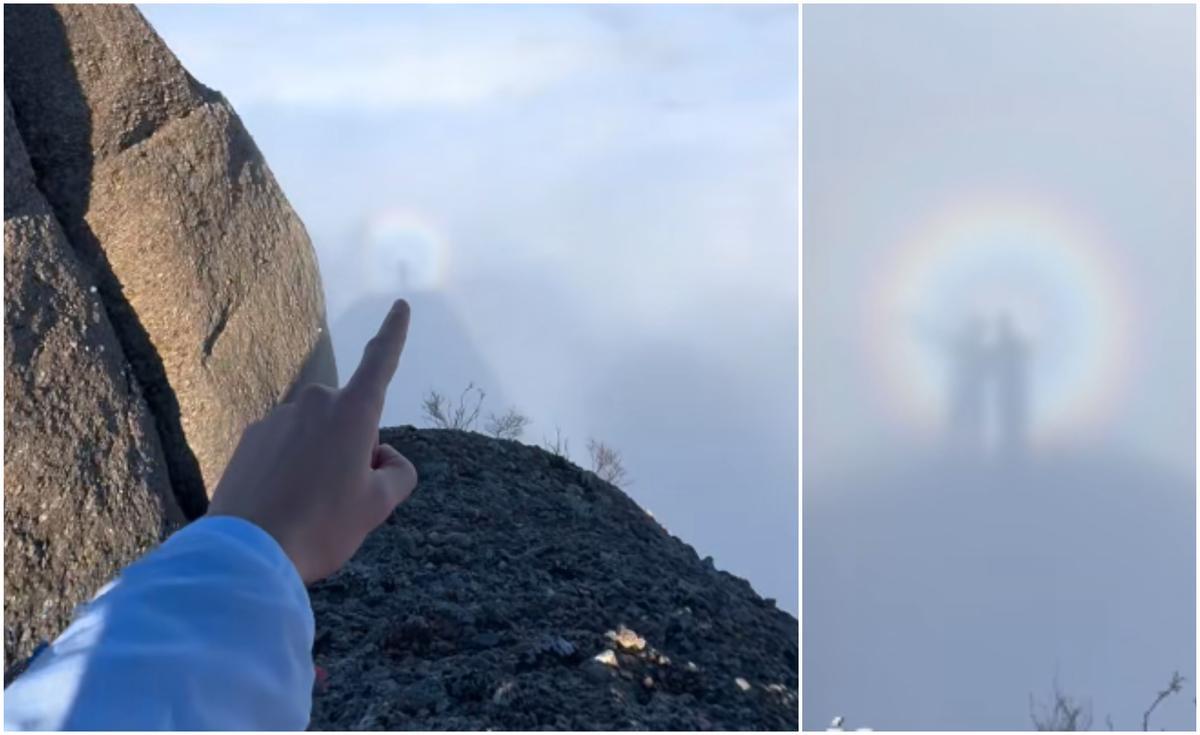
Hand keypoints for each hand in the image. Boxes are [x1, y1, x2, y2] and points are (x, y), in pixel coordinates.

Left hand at [207, 299, 417, 583]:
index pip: (380, 362)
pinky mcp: (250, 438)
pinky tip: (283, 505)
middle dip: (355, 445)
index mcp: (354, 412)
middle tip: (346, 496)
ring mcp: (277, 418)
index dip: (393, 333)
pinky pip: (285, 446)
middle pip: (349, 416)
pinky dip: (291, 469)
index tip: (400, 305)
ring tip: (310, 508)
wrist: (247, 552)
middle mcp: (315, 403)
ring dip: (321, 459)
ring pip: (316, 433)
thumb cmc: (323, 526)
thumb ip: (397, 473)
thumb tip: (384, 458)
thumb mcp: (378, 506)